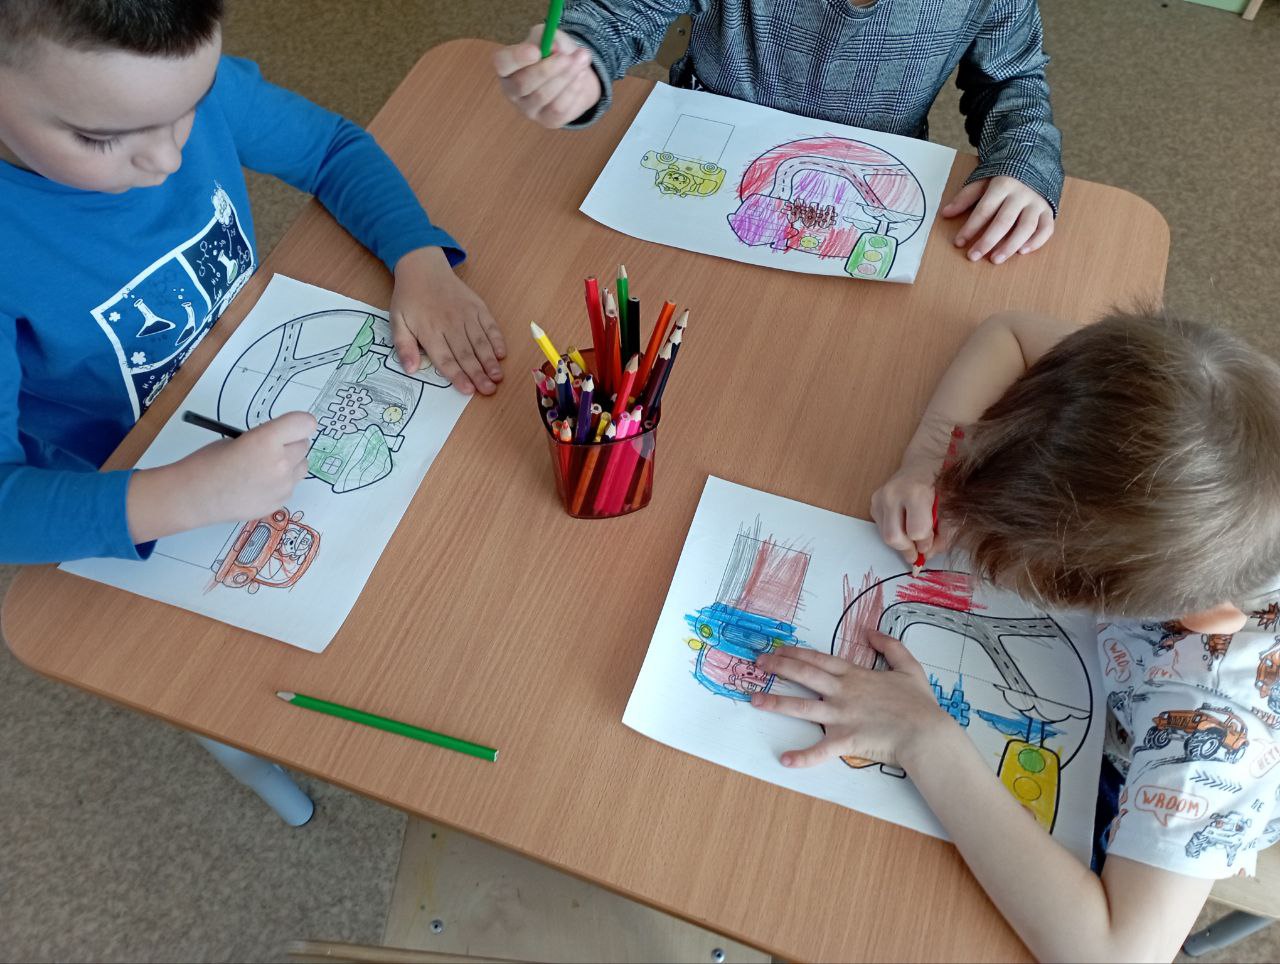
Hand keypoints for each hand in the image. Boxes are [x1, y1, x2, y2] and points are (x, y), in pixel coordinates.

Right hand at [187, 412, 315, 522]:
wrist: (193, 497)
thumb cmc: (208, 463)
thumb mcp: (239, 439)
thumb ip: (266, 438)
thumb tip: (282, 441)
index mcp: (267, 440)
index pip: (306, 423)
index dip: (299, 423)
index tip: (290, 426)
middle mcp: (280, 463)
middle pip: (304, 445)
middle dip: (291, 443)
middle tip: (270, 448)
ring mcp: (283, 486)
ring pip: (302, 466)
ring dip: (290, 463)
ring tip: (263, 468)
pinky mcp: (280, 502)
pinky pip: (291, 486)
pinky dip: (281, 483)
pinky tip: (258, 485)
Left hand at [390, 247, 505, 395]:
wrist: (423, 269)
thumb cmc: (409, 299)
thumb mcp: (397, 321)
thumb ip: (403, 346)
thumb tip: (410, 369)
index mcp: (429, 331)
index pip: (445, 358)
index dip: (457, 375)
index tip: (468, 390)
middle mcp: (450, 324)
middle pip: (466, 353)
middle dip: (478, 374)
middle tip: (489, 390)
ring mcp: (466, 314)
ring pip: (480, 341)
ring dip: (490, 360)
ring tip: (497, 377)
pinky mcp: (477, 306)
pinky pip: (490, 325)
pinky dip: (497, 339)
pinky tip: (502, 354)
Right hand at [493, 25, 602, 128]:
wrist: (573, 76)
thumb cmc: (555, 54)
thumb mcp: (551, 38)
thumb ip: (549, 38)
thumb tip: (554, 47)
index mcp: (507, 67)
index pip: (502, 64)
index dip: (517, 58)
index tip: (536, 50)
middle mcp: (513, 91)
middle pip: (522, 84)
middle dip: (548, 69)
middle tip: (568, 57)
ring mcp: (528, 109)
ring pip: (543, 96)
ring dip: (565, 77)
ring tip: (581, 60)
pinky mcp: (547, 121)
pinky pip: (558, 109)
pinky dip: (572, 91)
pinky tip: (580, 77)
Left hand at [750, 637, 945, 768]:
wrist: (926, 732)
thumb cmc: (919, 703)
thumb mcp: (909, 666)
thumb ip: (890, 646)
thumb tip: (870, 631)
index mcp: (855, 675)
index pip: (818, 659)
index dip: (796, 653)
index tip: (778, 649)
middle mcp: (842, 692)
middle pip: (804, 676)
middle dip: (778, 667)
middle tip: (758, 663)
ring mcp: (841, 716)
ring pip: (802, 708)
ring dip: (776, 703)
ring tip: (755, 700)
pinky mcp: (845, 740)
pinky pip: (820, 750)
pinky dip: (803, 757)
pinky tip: (785, 760)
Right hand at [870, 460, 941, 565]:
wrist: (922, 463)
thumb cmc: (940, 486)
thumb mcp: (951, 509)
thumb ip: (943, 536)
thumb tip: (927, 556)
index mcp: (916, 493)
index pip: (916, 532)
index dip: (925, 543)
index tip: (931, 542)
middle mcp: (893, 494)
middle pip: (894, 538)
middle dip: (907, 550)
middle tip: (918, 553)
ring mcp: (880, 497)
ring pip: (885, 535)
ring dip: (901, 542)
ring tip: (913, 537)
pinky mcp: (873, 502)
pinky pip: (881, 528)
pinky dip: (894, 531)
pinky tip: (904, 524)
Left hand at [942, 175, 1053, 264]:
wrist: (1034, 163)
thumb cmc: (1003, 177)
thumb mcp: (982, 181)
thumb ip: (965, 198)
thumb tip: (945, 213)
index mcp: (1003, 185)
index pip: (984, 209)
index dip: (971, 227)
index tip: (958, 242)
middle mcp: (1021, 194)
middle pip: (1004, 221)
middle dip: (988, 241)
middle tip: (973, 257)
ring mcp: (1037, 203)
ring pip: (1026, 227)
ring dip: (1010, 245)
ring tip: (996, 260)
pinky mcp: (1048, 210)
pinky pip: (1046, 228)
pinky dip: (1037, 241)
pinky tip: (1022, 252)